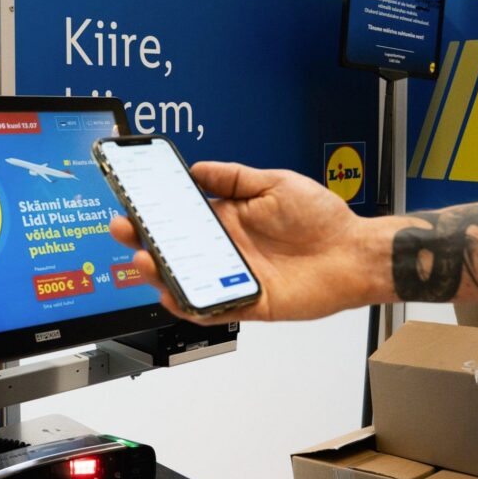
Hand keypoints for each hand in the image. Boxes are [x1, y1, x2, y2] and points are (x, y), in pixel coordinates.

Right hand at [110, 161, 373, 324]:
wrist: (354, 253)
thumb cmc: (322, 218)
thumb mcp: (275, 183)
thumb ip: (235, 178)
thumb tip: (198, 169)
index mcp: (229, 218)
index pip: (181, 216)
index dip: (154, 211)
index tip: (131, 200)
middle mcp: (227, 248)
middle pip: (174, 249)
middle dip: (142, 241)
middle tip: (123, 229)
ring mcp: (235, 277)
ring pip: (185, 280)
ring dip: (159, 274)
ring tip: (144, 261)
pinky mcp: (248, 302)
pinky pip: (212, 309)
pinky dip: (190, 305)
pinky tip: (174, 294)